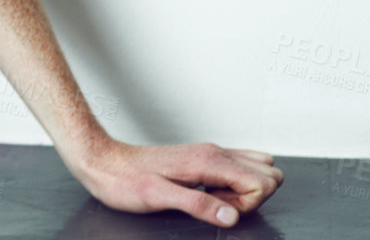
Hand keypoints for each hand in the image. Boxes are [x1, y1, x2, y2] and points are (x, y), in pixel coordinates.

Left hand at [69, 137, 283, 226]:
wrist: (102, 162)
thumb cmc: (125, 180)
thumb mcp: (159, 197)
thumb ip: (197, 205)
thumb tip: (231, 216)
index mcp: (208, 160)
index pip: (263, 181)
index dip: (248, 203)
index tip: (219, 207)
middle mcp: (212, 152)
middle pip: (267, 173)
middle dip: (252, 197)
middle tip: (216, 203)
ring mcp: (208, 154)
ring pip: (256, 169)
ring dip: (243, 191)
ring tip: (209, 198)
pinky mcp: (201, 160)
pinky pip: (237, 168)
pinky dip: (232, 185)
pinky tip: (207, 192)